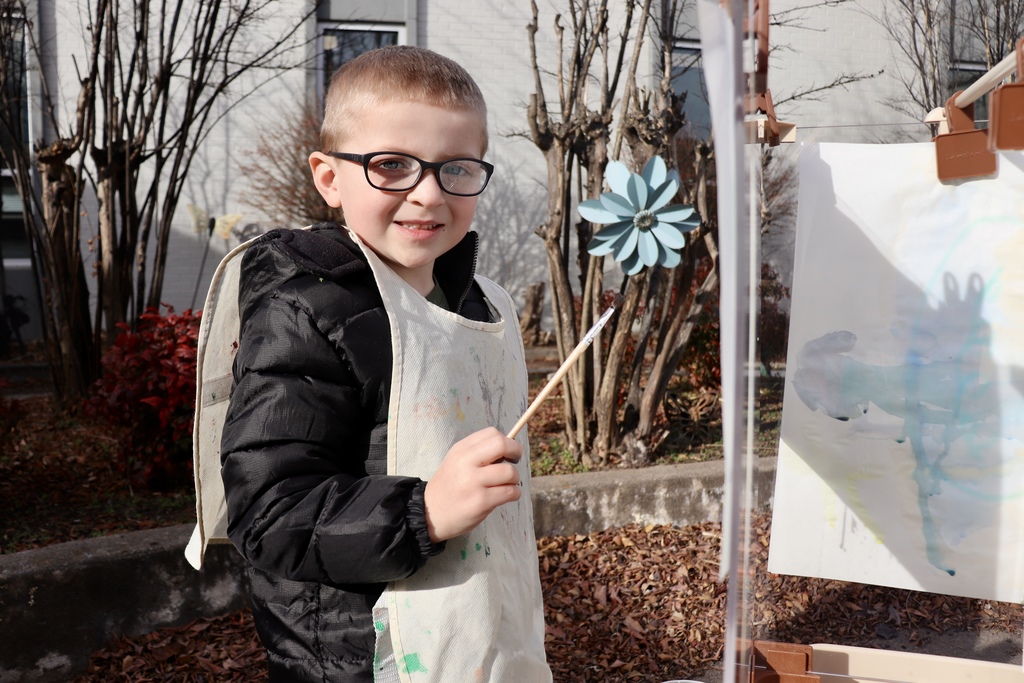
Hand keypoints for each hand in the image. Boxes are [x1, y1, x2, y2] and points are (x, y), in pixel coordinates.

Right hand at [423, 427, 522, 541]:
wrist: (429, 513)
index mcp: (461, 449)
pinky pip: (509, 492)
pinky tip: (507, 496)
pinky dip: (514, 493)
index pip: (492, 433)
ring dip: (514, 479)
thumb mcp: (457, 461)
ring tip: (507, 484)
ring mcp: (473, 482)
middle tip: (514, 462)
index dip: (507, 442)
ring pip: (510, 472)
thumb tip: (509, 449)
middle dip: (516, 452)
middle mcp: (466, 462)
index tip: (507, 453)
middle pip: (502, 445)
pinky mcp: (480, 501)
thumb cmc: (449, 486)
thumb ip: (478, 453)